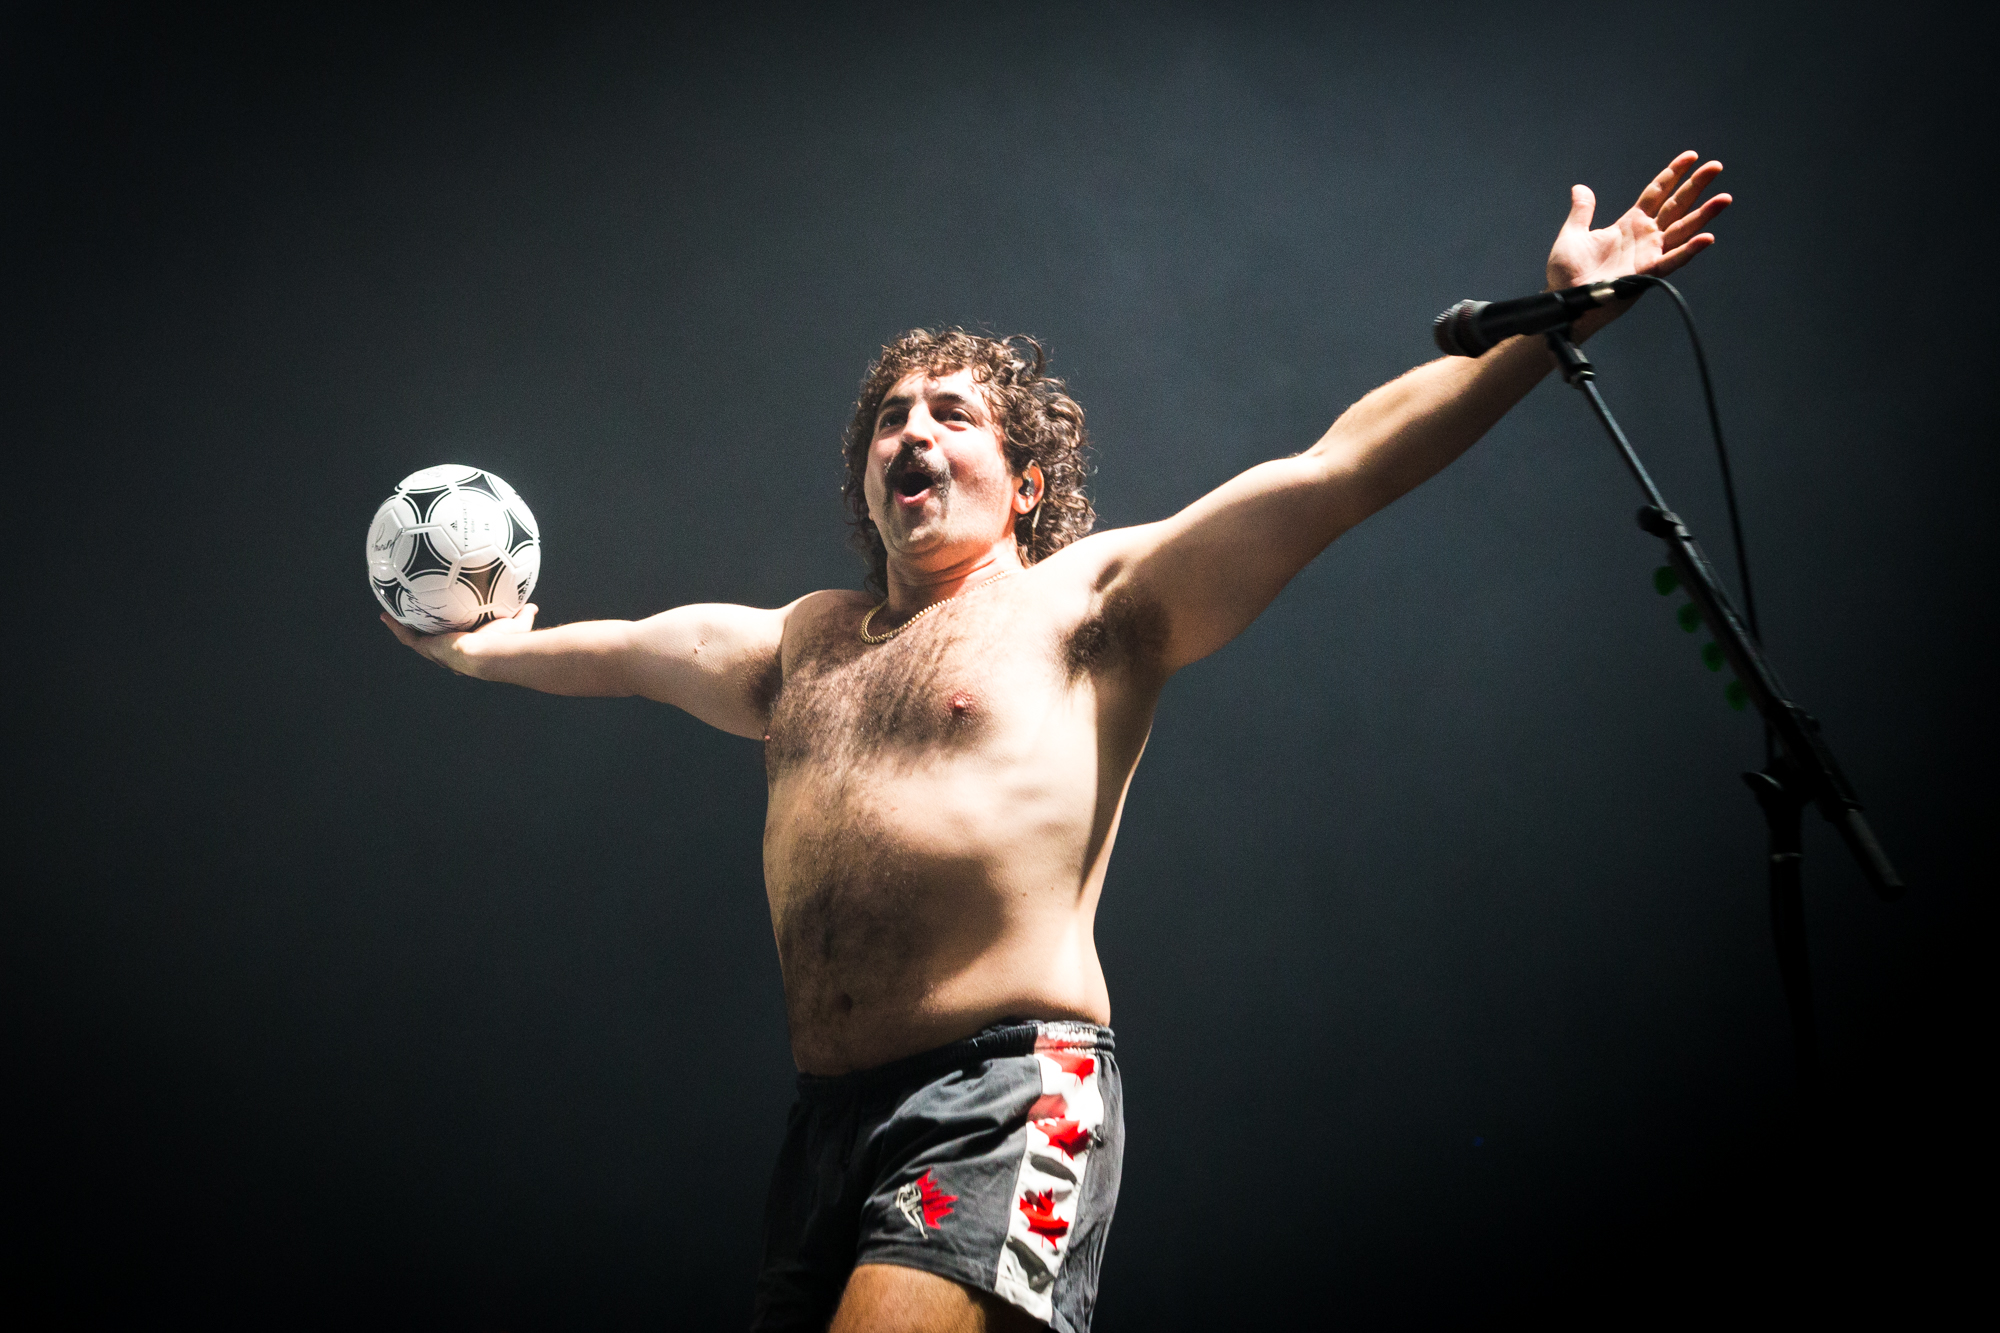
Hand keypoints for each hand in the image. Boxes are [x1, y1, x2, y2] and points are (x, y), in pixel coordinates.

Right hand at [380, 603, 537, 674]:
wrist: (491, 654)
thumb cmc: (506, 643)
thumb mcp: (515, 625)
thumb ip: (523, 615)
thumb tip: (532, 606)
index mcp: (469, 651)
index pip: (458, 647)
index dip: (453, 642)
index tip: (451, 633)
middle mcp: (451, 655)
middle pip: (434, 646)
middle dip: (427, 637)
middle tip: (419, 624)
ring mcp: (437, 652)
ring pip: (416, 640)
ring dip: (405, 629)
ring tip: (393, 616)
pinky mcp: (428, 647)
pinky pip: (406, 636)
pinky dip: (395, 626)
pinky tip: (386, 614)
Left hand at [1546, 151, 1730, 328]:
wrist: (1565, 301)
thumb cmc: (1567, 273)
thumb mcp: (1573, 235)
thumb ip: (1582, 211)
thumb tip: (1580, 188)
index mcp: (1629, 224)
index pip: (1657, 193)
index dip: (1673, 175)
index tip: (1691, 156)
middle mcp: (1645, 237)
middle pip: (1677, 205)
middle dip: (1696, 186)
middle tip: (1716, 166)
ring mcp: (1649, 254)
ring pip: (1683, 230)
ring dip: (1704, 215)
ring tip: (1724, 198)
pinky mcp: (1647, 273)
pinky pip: (1672, 260)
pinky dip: (1689, 250)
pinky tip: (1706, 238)